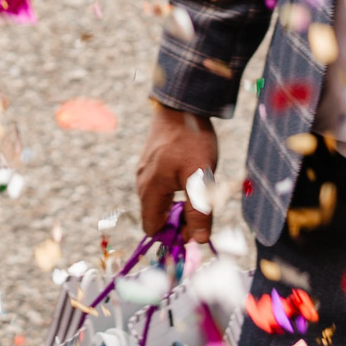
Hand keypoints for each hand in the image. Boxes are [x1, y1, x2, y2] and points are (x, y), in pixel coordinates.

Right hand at [135, 102, 218, 244]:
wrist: (182, 104)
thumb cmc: (190, 140)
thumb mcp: (200, 179)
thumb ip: (199, 212)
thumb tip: (200, 241)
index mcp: (150, 190)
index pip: (152, 228)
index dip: (172, 235)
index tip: (194, 229)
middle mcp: (143, 183)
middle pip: (156, 216)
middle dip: (178, 220)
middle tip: (203, 211)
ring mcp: (146, 171)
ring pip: (160, 201)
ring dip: (179, 205)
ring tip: (200, 192)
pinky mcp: (152, 161)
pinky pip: (161, 187)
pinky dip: (176, 191)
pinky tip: (192, 178)